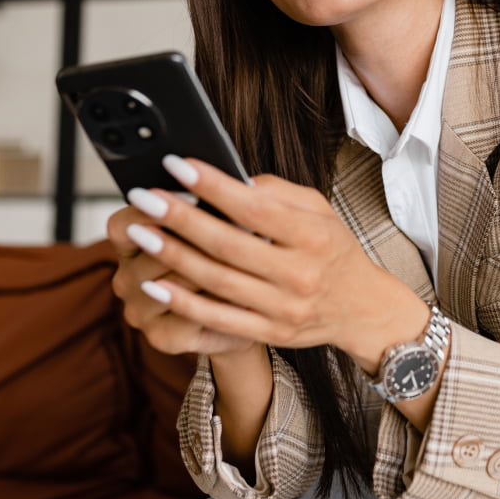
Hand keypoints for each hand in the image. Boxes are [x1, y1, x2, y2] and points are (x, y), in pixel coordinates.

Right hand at [106, 203, 258, 357]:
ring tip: (246, 252)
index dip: (154, 209)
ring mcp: (139, 311)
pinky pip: (187, 313)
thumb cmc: (228, 260)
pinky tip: (242, 287)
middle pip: (151, 251)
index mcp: (130, 245)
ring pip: (172, 281)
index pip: (123, 224)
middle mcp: (126, 279)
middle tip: (238, 220)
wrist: (246, 314)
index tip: (194, 194)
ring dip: (210, 266)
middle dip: (196, 233)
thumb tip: (232, 191)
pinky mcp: (161, 337)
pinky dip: (217, 299)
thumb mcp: (217, 228)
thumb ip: (211, 211)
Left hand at [126, 156, 427, 369]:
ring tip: (139, 233)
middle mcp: (300, 273)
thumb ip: (276, 192)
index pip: (255, 208)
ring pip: (217, 282)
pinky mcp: (270, 333)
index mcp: (313, 235)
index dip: (213, 186)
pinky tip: (154, 285)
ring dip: (172, 256)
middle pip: (228, 245)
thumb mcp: (318, 209)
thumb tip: (227, 179)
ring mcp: (284, 308)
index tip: (176, 165)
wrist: (360, 306)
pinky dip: (183, 303)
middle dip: (179, 219)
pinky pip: (218, 319)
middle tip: (143, 198)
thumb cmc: (332, 248)